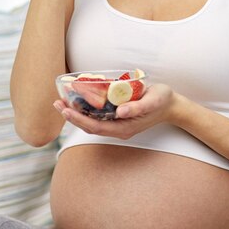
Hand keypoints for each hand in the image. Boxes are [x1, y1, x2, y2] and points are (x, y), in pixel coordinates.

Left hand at [53, 83, 175, 138]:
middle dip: (71, 116)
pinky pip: (97, 116)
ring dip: (75, 113)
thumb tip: (120, 111)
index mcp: (124, 127)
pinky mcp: (117, 117)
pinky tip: (77, 101)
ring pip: (91, 122)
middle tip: (56, 103)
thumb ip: (139, 107)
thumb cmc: (162, 101)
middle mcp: (118, 128)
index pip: (96, 126)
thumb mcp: (153, 100)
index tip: (66, 109)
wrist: (171, 106)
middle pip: (89, 126)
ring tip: (61, 102)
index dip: (79, 119)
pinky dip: (85, 110)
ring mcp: (117, 124)